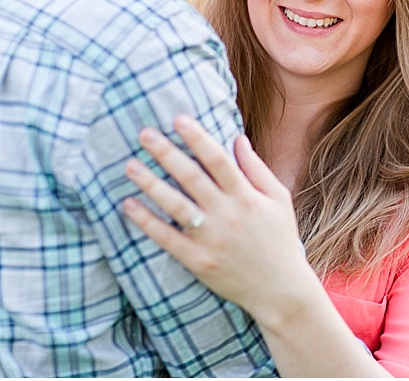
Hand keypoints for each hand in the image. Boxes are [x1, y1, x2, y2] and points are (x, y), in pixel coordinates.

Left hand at [123, 115, 313, 319]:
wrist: (280, 289)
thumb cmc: (279, 239)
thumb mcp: (279, 199)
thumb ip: (256, 169)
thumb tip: (237, 138)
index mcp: (248, 197)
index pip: (219, 160)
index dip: (197, 138)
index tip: (178, 119)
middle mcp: (228, 215)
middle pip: (192, 177)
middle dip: (167, 153)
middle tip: (143, 133)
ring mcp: (212, 239)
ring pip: (175, 205)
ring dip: (150, 184)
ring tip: (129, 165)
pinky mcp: (198, 261)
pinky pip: (166, 238)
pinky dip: (146, 221)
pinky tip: (129, 205)